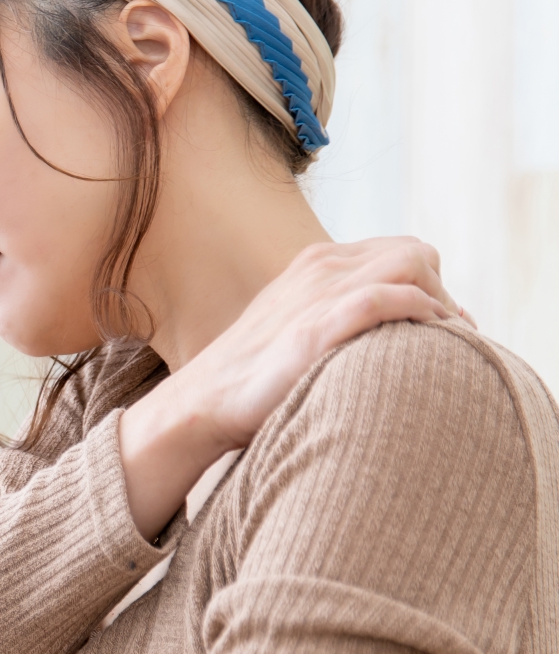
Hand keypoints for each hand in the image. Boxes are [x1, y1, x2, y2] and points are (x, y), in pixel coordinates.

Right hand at [120, 237, 470, 538]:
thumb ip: (332, 314)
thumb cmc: (252, 379)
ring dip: (441, 300)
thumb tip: (382, 330)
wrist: (203, 403)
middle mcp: (320, 268)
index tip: (442, 323)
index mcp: (314, 263)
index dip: (430, 283)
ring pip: (412, 264)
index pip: (398, 250)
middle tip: (451, 335)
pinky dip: (423, 315)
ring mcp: (318, 293)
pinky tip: (430, 343)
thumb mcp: (293, 327)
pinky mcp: (317, 326)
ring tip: (449, 341)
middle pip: (415, 252)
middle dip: (442, 289)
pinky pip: (392, 299)